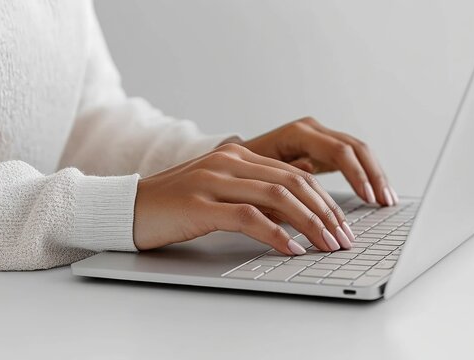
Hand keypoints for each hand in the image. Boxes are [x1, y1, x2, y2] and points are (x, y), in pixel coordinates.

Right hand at [134, 144, 354, 254]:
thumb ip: (253, 197)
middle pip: (294, 182)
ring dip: (310, 223)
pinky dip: (276, 234)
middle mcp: (229, 161)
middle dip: (326, 212)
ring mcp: (214, 179)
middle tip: (344, 238)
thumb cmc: (176, 205)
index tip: (341, 224)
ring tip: (328, 245)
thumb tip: (294, 219)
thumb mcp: (219, 193)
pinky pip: (248, 216)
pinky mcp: (200, 203)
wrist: (129, 207)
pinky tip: (292, 249)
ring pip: (278, 196)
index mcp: (237, 156)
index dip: (324, 200)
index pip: (294, 173)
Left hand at [242, 117, 397, 205]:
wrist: (233, 163)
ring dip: (374, 175)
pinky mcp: (322, 149)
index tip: (368, 198)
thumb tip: (309, 168)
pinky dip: (365, 175)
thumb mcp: (259, 176)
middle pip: (354, 147)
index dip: (356, 175)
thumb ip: (285, 174)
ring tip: (387, 201)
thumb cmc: (243, 172)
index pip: (338, 150)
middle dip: (372, 175)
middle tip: (384, 202)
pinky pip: (352, 159)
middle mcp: (311, 130)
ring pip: (358, 152)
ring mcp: (318, 137)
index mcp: (297, 133)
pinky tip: (375, 195)